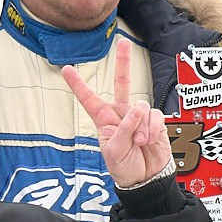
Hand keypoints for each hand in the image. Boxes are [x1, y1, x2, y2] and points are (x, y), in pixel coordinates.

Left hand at [59, 42, 171, 189]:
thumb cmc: (124, 167)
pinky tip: (150, 140)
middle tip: (124, 42)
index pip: (89, 99)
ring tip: (139, 142)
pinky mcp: (156, 121)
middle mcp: (121, 114)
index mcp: (104, 120)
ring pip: (141, 106)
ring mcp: (139, 116)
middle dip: (123, 62)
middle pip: (122, 83)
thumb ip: (123, 130)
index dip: (78, 85)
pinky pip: (155, 116)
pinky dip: (153, 129)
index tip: (66, 69)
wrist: (145, 178)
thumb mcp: (114, 152)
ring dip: (141, 126)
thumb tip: (136, 110)